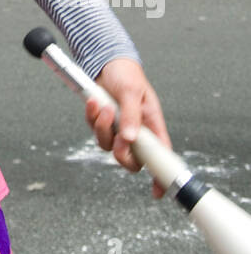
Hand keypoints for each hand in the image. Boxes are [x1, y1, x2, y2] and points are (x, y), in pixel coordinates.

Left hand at [85, 58, 171, 199]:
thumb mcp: (131, 91)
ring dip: (103, 128)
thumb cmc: (127, 75)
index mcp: (152, 126)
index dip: (161, 176)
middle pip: (130, 160)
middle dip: (120, 151)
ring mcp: (118, 129)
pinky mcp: (103, 123)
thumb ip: (131, 115)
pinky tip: (94, 102)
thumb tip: (130, 139)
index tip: (158, 192)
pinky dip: (92, 118)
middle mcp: (136, 131)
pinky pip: (94, 131)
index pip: (161, 156)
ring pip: (108, 146)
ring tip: (103, 106)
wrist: (106, 61)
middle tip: (116, 131)